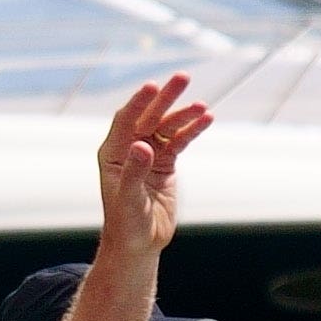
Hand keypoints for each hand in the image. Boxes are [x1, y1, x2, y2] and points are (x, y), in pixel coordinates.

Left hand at [93, 76, 208, 260]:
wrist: (139, 243)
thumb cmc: (126, 224)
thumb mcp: (128, 199)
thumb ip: (135, 172)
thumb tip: (142, 146)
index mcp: (113, 153)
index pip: (125, 120)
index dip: (138, 103)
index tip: (153, 86)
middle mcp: (130, 149)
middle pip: (149, 116)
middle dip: (166, 98)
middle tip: (183, 77)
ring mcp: (149, 154)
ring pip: (167, 127)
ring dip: (184, 114)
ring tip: (202, 106)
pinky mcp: (165, 163)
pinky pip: (180, 141)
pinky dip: (192, 130)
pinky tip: (207, 118)